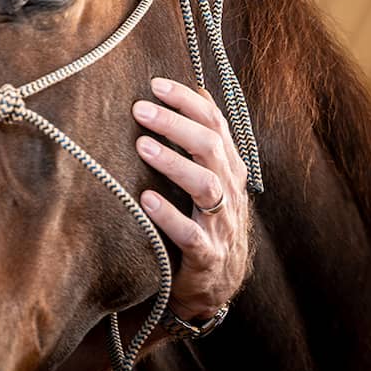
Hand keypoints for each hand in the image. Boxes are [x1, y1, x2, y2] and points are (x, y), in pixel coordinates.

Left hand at [132, 76, 249, 319]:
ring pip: (206, 186)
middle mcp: (229, 191)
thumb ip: (199, 141)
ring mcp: (220, 224)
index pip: (214, 124)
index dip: (188, 101)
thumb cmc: (201, 219)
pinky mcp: (206, 256)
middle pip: (211, 148)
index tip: (155, 83)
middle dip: (176, 124)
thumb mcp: (205, 177)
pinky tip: (146, 200)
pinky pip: (191, 234)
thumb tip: (192, 88)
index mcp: (227, 168)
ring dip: (173, 163)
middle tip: (140, 109)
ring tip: (142, 146)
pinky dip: (170, 216)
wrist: (213, 286)